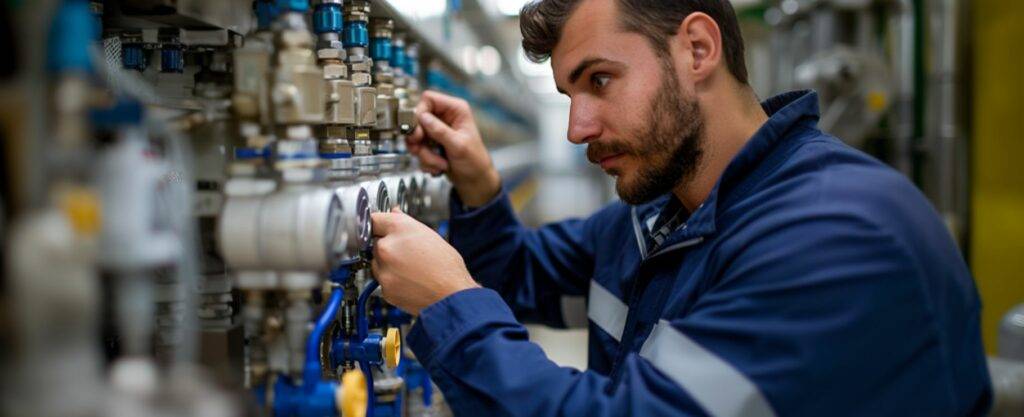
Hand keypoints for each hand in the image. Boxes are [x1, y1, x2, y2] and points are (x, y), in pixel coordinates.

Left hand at [370, 209, 479, 314]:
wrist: (452, 295)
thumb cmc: (447, 267)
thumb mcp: (431, 236)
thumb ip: (407, 223)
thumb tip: (395, 214)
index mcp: (398, 229)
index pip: (374, 219)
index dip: (380, 225)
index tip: (381, 228)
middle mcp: (387, 247)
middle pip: (376, 242)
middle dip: (388, 246)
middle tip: (407, 253)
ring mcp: (383, 269)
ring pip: (377, 262)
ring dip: (388, 264)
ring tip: (410, 269)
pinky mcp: (384, 288)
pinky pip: (382, 280)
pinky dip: (392, 281)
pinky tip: (409, 280)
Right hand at [407, 90, 500, 206]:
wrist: (475, 181)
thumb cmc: (475, 161)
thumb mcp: (458, 145)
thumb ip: (439, 131)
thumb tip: (422, 117)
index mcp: (455, 110)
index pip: (428, 99)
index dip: (420, 113)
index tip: (419, 131)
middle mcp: (444, 117)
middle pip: (417, 119)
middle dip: (419, 140)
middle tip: (420, 150)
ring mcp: (436, 131)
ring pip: (415, 137)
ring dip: (424, 154)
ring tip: (439, 163)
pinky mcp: (431, 144)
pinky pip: (418, 149)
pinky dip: (425, 161)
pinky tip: (439, 167)